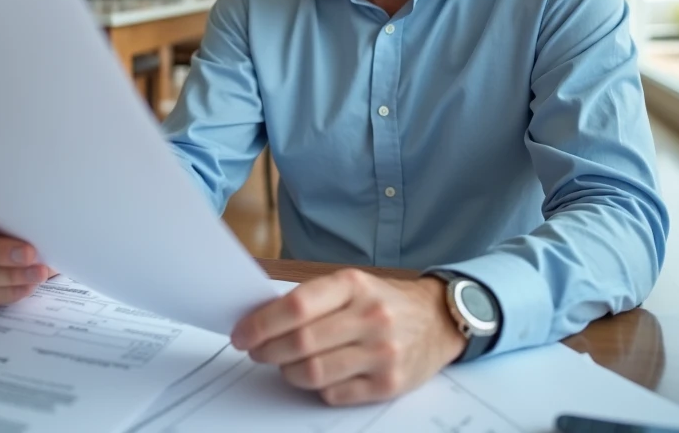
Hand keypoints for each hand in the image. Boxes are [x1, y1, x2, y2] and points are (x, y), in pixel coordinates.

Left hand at [230, 269, 465, 405]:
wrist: (437, 321)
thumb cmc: (382, 302)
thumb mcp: (351, 286)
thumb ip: (311, 300)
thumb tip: (259, 319)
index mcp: (354, 285)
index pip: (296, 307)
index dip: (260, 324)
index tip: (241, 334)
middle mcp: (371, 317)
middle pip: (301, 342)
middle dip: (267, 350)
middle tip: (255, 352)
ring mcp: (382, 353)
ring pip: (313, 372)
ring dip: (287, 372)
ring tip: (283, 365)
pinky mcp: (389, 384)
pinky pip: (334, 393)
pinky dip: (316, 388)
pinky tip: (315, 376)